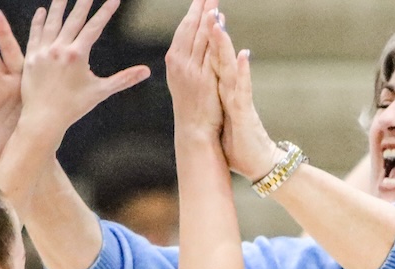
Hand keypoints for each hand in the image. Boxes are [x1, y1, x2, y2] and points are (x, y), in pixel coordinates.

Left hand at [18, 0, 151, 138]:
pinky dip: (39, 21)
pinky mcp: (31, 58)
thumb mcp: (101, 91)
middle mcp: (59, 48)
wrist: (44, 119)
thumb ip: (124, 78)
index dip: (106, 11)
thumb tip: (146, 71)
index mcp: (77, 55)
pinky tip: (42, 11)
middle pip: (74, 19)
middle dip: (83, 2)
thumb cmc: (73, 107)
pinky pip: (35, 34)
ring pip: (52, 22)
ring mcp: (43, 51)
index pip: (95, 26)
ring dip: (59, 6)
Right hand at [165, 0, 222, 138]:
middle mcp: (180, 62)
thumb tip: (206, 33)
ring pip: (200, 36)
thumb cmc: (193, 106)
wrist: (194, 131)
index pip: (185, 28)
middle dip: (200, 7)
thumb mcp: (188, 78)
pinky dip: (213, 34)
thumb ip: (195, 57)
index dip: (194, 11)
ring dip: (207, 15)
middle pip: (192, 27)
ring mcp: (192, 70)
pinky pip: (210, 51)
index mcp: (175, 60)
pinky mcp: (204, 79)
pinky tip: (219, 20)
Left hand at [207, 19, 277, 180]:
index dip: (205, 37)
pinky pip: (243, 90)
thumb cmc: (240, 141)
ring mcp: (240, 99)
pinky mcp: (245, 113)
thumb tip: (208, 89)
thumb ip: (217, 99)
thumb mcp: (223, 115)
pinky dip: (243, 73)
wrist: (258, 163)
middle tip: (210, 6)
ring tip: (219, 22)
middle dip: (214, 30)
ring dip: (225, 45)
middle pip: (220, 55)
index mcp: (223, 89)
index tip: (199, 13)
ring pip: (230, 68)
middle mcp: (232, 89)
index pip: (212, 58)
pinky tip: (242, 56)